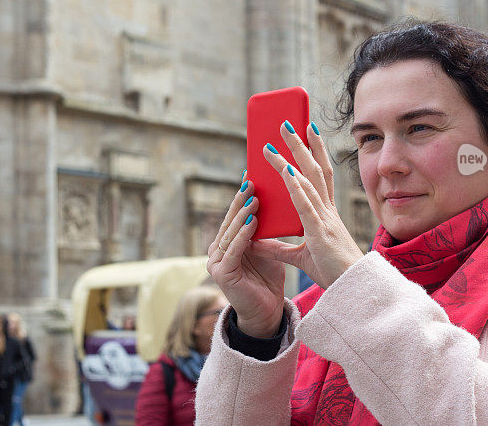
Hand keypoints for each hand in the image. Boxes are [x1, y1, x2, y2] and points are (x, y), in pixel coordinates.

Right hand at [207, 172, 285, 338]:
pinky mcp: (221, 274)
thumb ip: (264, 229)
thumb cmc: (268, 279)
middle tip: (252, 181)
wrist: (268, 312)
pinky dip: (243, 235)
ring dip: (242, 214)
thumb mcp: (267, 248)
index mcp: (227, 242)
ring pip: (230, 233)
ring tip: (254, 198)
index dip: (242, 196)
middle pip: (230, 220)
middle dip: (241, 200)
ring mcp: (216, 262)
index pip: (235, 215)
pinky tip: (253, 222)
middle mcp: (217, 250)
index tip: (251, 175)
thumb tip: (271, 202)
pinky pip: (233, 250)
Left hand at [250, 121, 363, 288]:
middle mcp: (326, 210)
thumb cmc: (333, 272)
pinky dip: (295, 185)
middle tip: (291, 123)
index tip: (307, 133)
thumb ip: (279, 248)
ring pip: (310, 178)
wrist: (351, 288)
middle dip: (303, 144)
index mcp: (325, 214)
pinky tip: (285, 170)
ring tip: (283, 135)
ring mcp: (324, 217)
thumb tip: (256, 241)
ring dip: (296, 155)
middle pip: (316, 169)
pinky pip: (305, 203)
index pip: (320, 176)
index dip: (314, 153)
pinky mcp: (319, 230)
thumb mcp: (300, 257)